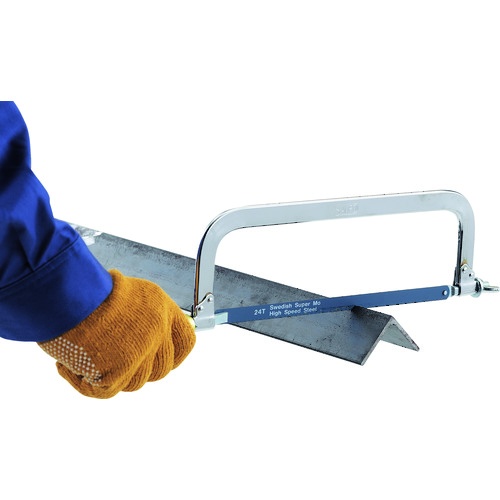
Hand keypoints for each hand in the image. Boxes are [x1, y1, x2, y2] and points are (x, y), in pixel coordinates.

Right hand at [38, 270, 195, 397]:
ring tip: (88, 354)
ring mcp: (139, 354)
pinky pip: (106, 391)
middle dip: (140, 368)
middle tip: (115, 359)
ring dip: (112, 374)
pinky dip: (84, 382)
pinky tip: (69, 364)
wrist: (64, 293)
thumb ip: (145, 318)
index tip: (159, 357)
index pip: (185, 342)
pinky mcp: (115, 374)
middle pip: (161, 369)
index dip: (173, 354)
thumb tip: (153, 342)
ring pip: (135, 382)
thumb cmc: (88, 291)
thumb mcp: (129, 295)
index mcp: (163, 310)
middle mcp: (156, 332)